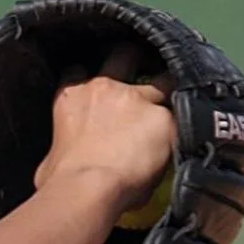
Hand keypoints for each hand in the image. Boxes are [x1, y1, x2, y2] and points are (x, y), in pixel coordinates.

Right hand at [34, 42, 174, 206]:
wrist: (87, 188)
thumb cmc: (59, 180)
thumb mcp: (50, 157)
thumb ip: (63, 147)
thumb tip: (65, 160)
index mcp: (71, 96)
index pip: (77, 70)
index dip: (90, 75)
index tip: (99, 85)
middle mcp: (105, 87)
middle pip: (123, 55)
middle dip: (133, 59)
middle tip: (144, 73)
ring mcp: (137, 99)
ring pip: (163, 79)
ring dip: (169, 87)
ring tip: (179, 99)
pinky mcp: (164, 118)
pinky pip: (182, 118)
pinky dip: (186, 125)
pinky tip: (193, 133)